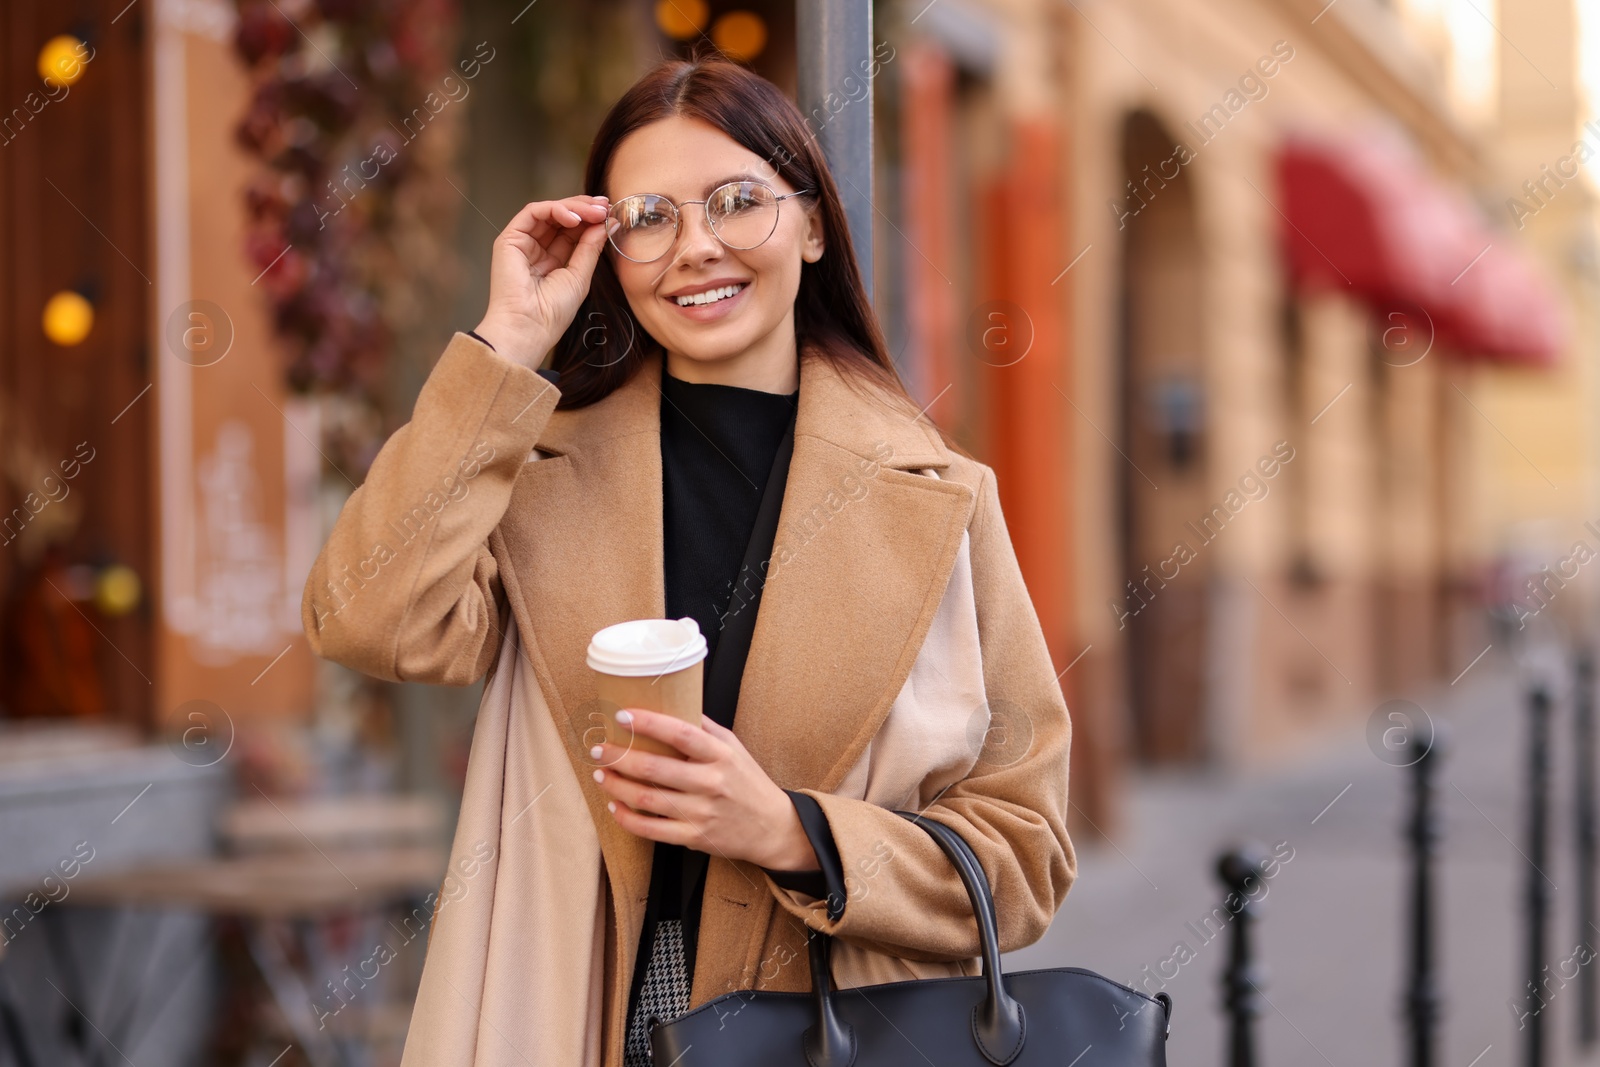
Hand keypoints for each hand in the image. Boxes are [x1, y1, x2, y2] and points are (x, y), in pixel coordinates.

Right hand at [473, 194, 615, 369]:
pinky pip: (532, 213)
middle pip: (562, 219)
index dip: (591, 220)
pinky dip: (555, 209)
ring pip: (549, 212)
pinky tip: (574, 218)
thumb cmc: (552, 312)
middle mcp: (536, 249)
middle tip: (605, 207)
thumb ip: (590, 248)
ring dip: (574, 207)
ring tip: (594, 212)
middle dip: (585, 209)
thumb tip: (607, 223)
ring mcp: (522, 243)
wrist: (529, 328)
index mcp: (553, 261)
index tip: (611, 214)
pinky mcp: (509, 239)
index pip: (573, 231)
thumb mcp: (579, 276)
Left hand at [589, 709, 820, 871]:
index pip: (681, 734)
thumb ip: (703, 729)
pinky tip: (615, 806)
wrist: (771, 827)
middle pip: (655, 768)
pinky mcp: (694, 836)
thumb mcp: (733, 748)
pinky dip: (627, 819)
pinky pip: (652, 830)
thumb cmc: (748, 782)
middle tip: (599, 748)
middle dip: (620, 757)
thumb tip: (670, 704)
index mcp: (721, 755)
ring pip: (647, 799)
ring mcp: (702, 812)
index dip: (649, 723)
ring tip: (601, 774)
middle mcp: (711, 782)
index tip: (622, 715)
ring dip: (616, 786)